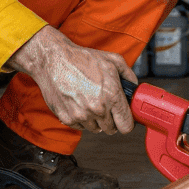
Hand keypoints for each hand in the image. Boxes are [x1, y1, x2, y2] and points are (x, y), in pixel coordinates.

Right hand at [7, 26, 135, 134]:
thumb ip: (129, 76)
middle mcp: (98, 108)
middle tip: (105, 105)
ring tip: (89, 101)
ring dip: (95, 119)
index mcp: (112, 95)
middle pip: (111, 130)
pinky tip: (78, 103)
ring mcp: (82, 115)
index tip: (123, 118)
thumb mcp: (113, 60)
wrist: (54, 60)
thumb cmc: (82, 59)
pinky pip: (80, 127)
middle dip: (111, 119)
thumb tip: (134, 88)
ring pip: (95, 129)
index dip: (126, 122)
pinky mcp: (67, 118)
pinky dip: (81, 119)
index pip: (126, 126)